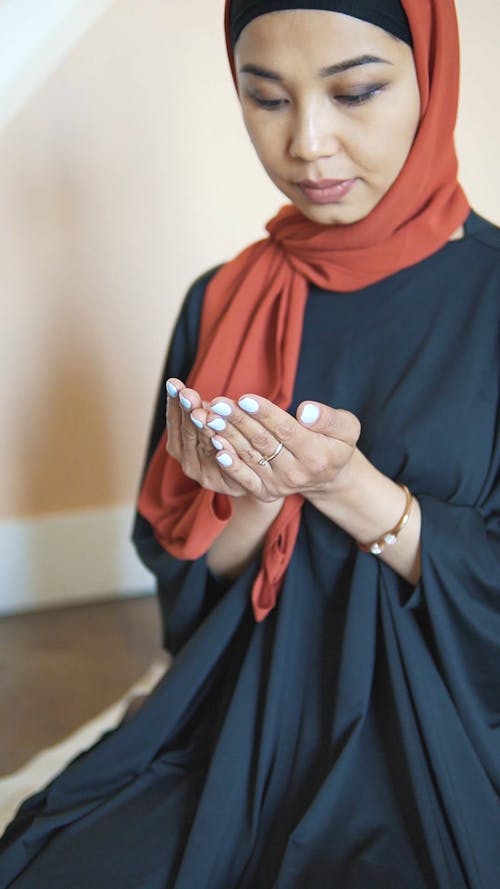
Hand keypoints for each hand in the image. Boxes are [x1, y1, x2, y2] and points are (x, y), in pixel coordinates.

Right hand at [166, 378, 249, 497]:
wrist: (251, 476)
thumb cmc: (227, 440)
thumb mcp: (211, 422)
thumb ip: (200, 410)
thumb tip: (180, 388)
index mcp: (180, 446)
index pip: (176, 422)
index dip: (174, 403)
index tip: (173, 384)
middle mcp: (188, 462)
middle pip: (189, 433)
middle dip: (188, 412)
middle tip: (188, 395)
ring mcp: (205, 475)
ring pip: (205, 448)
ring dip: (204, 430)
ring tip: (202, 414)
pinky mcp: (225, 484)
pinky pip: (225, 468)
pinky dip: (223, 456)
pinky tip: (221, 441)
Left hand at [193, 393, 360, 502]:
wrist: (328, 475)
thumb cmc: (335, 443)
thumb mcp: (346, 428)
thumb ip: (329, 419)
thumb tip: (305, 411)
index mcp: (316, 456)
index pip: (286, 431)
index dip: (265, 414)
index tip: (245, 398)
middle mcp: (296, 474)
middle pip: (262, 442)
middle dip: (238, 421)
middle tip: (218, 404)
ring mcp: (278, 485)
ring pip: (249, 456)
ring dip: (227, 436)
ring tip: (209, 417)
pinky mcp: (265, 492)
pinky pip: (243, 478)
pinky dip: (229, 463)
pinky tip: (214, 446)